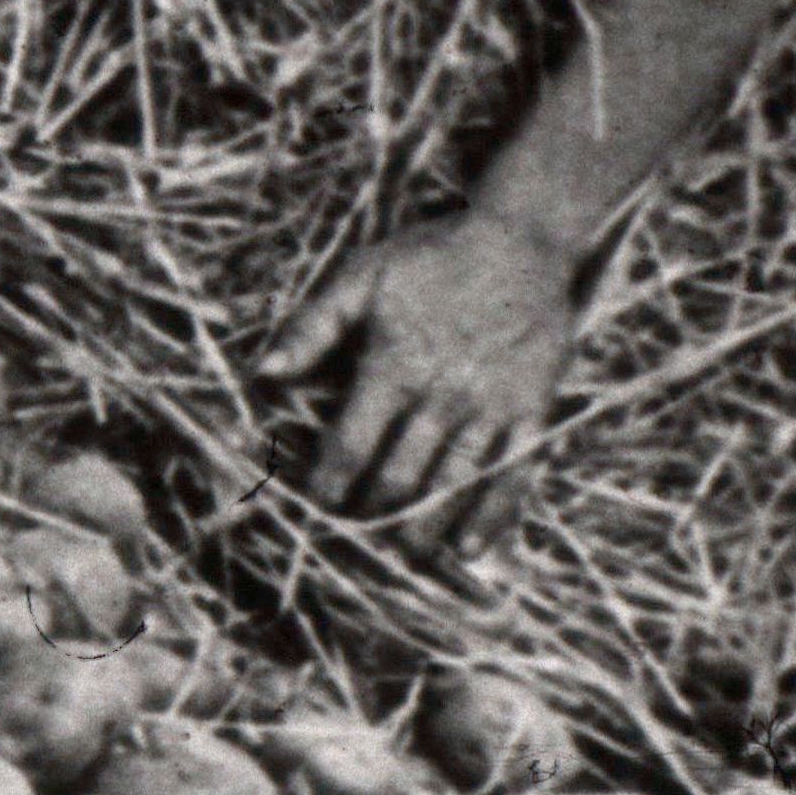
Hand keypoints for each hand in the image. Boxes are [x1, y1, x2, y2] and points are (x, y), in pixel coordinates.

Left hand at [261, 210, 581, 545]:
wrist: (522, 241)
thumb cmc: (434, 257)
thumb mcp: (362, 277)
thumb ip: (312, 327)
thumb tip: (263, 374)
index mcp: (395, 366)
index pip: (352, 443)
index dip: (329, 481)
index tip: (316, 503)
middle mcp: (443, 396)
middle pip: (399, 474)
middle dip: (371, 511)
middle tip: (354, 535)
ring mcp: (491, 408)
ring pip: (451, 484)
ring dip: (423, 525)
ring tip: (401, 553)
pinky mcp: (532, 410)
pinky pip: (512, 474)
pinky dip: (491, 516)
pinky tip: (470, 549)